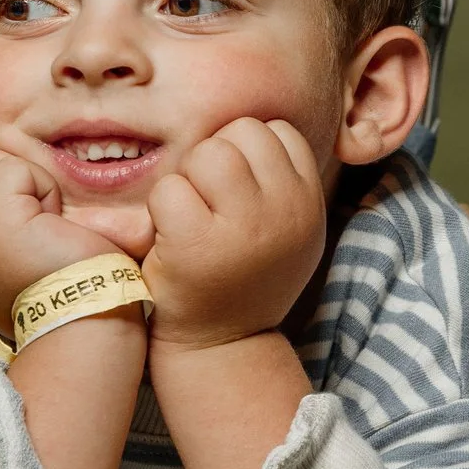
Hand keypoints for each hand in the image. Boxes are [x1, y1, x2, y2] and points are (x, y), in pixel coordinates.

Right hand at [0, 145, 136, 336]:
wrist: (87, 327)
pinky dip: (43, 187)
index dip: (7, 187)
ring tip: (48, 226)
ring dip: (29, 183)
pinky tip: (55, 226)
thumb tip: (18, 190)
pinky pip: (13, 168)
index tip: (37, 227)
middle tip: (43, 220)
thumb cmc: (75, 293)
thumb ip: (5, 227)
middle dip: (12, 176)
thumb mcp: (26, 258)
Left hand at [142, 118, 327, 351]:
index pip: (277, 131)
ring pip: (207, 152)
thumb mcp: (291, 232)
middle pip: (242, 131)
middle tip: (208, 204)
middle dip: (215, 158)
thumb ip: (286, 181)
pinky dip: (160, 209)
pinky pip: (170, 188)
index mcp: (309, 202)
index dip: (247, 153)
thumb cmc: (245, 278)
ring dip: (188, 179)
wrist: (220, 345)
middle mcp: (286, 211)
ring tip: (191, 218)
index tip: (237, 193)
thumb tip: (261, 123)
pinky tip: (170, 239)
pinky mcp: (197, 244)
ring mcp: (244, 227)